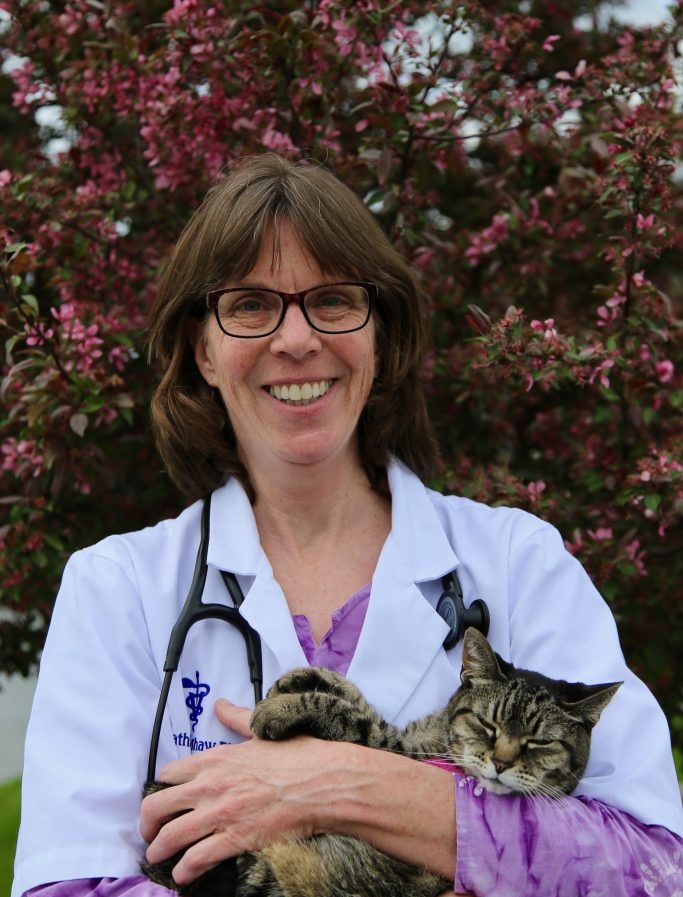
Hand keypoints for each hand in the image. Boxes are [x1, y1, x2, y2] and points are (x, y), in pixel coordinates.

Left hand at [140, 699, 338, 884]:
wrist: (323, 782)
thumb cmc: (298, 755)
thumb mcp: (261, 730)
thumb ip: (236, 718)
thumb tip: (221, 705)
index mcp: (216, 758)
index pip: (169, 773)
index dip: (160, 787)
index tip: (161, 796)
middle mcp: (211, 785)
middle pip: (158, 806)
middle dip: (147, 823)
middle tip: (149, 832)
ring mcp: (220, 814)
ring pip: (171, 837)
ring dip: (158, 850)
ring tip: (157, 857)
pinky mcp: (234, 839)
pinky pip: (196, 859)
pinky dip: (184, 871)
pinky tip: (183, 875)